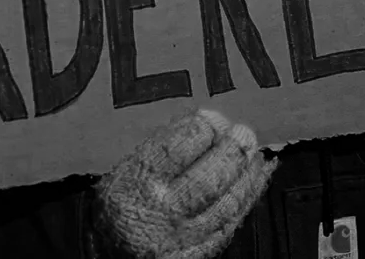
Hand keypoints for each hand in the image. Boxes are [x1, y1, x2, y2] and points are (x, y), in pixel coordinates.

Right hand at [94, 109, 273, 258]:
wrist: (110, 252)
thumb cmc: (122, 201)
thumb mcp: (127, 168)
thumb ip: (164, 146)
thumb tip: (211, 122)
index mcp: (135, 186)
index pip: (176, 150)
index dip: (202, 128)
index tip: (213, 118)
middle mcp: (158, 215)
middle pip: (207, 179)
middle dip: (232, 152)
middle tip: (243, 133)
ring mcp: (180, 240)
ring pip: (225, 205)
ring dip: (247, 175)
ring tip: (254, 153)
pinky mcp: (194, 255)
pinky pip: (229, 226)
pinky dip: (247, 199)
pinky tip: (254, 180)